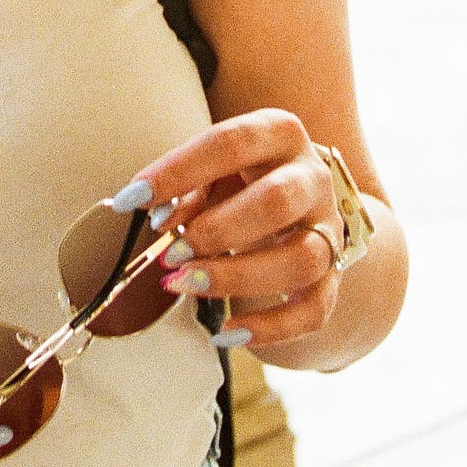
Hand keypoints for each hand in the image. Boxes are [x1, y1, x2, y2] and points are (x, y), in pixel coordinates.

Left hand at [121, 110, 346, 351]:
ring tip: (186, 284)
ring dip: (237, 277)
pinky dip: (270, 327)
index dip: (177, 171)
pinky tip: (227, 333)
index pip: (229, 142)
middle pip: (276, 201)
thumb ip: (187, 187)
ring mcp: (329, 228)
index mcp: (279, 133)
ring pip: (301, 259)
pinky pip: (314, 309)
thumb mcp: (216, 167)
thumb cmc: (245, 177)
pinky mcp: (334, 275)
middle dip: (217, 230)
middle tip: (172, 252)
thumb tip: (157, 217)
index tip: (132, 199)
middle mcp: (313, 177)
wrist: (305, 199)